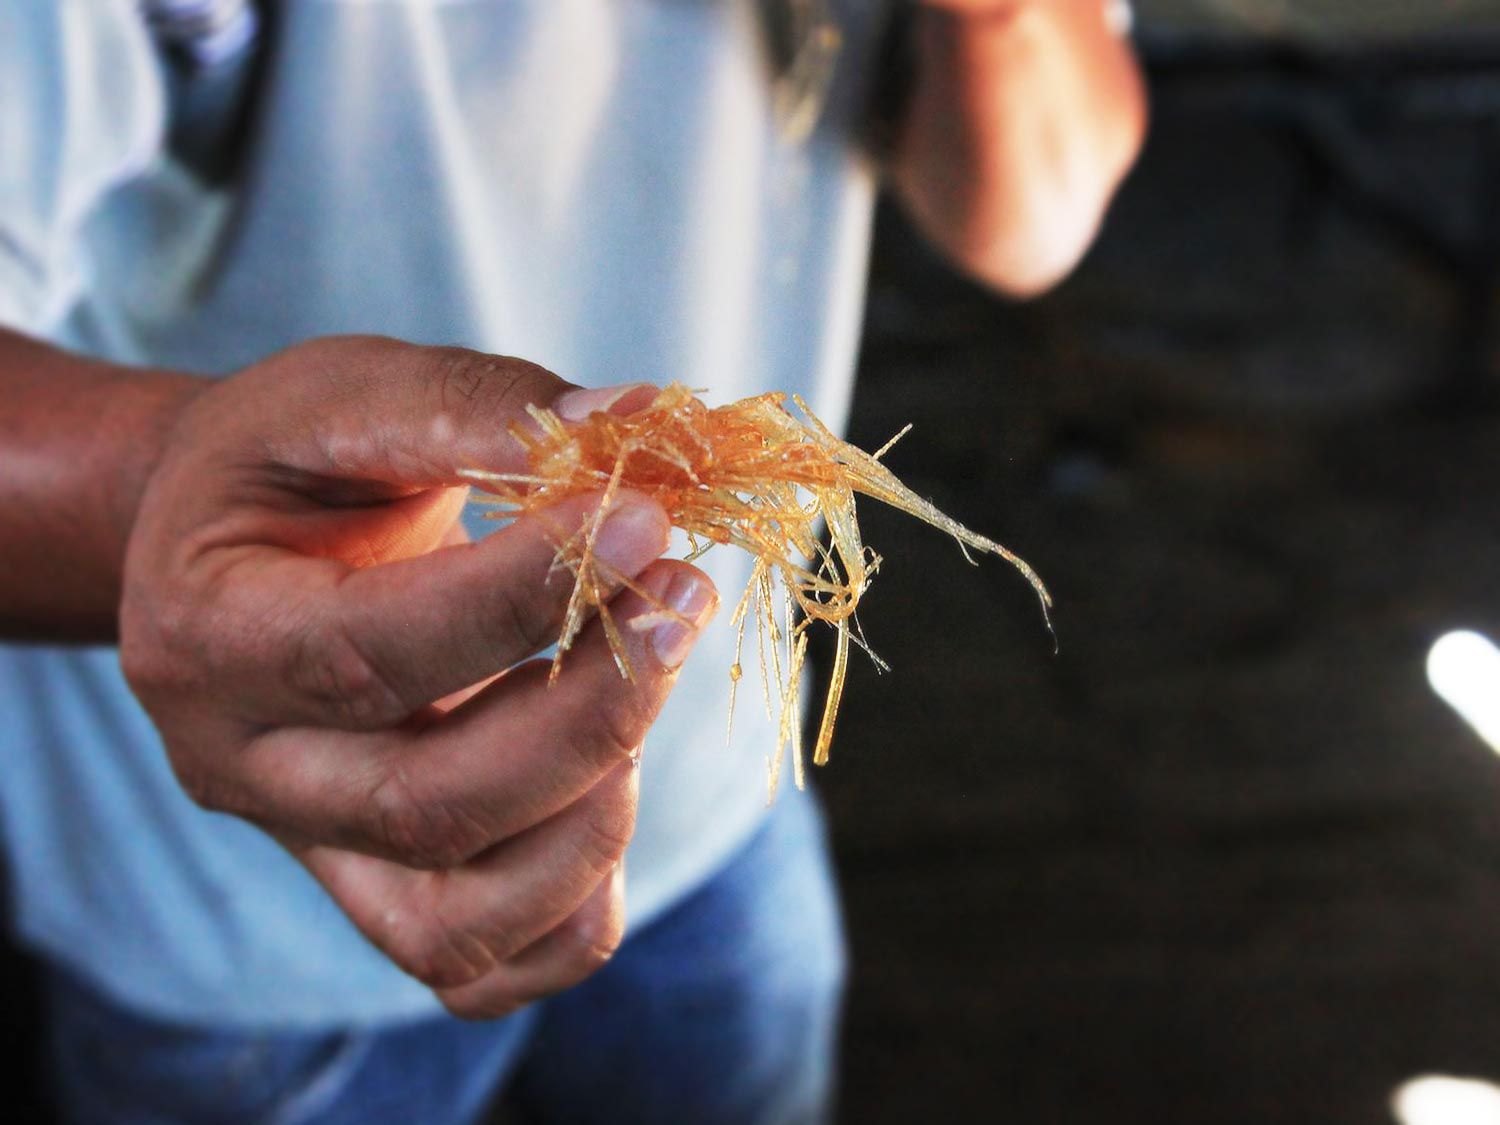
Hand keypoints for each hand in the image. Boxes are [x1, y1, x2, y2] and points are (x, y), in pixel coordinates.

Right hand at [120, 335, 718, 1017]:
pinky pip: (479, 969)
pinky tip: (610, 789)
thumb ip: (478, 404)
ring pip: (459, 922)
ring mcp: (309, 848)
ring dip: (595, 813)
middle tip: (683, 596)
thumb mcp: (346, 396)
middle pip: (431, 805)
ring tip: (642, 676)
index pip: (374, 650)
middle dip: (594, 709)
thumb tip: (637, 426)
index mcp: (211, 635)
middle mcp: (245, 769)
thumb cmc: (285, 466)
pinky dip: (573, 911)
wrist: (228, 551)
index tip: (645, 522)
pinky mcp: (370, 891)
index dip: (525, 597)